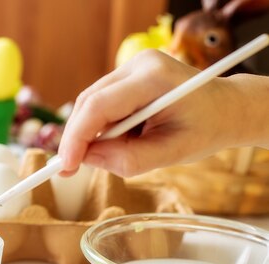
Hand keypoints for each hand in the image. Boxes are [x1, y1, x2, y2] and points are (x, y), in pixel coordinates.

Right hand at [57, 49, 266, 176]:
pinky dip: (100, 127)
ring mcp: (130, 66)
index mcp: (153, 78)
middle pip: (88, 102)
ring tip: (111, 154)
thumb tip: (86, 159)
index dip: (76, 137)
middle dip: (76, 138)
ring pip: (90, 104)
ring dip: (90, 133)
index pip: (98, 106)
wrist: (227, 107)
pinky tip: (118, 140)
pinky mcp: (126, 75)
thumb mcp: (172, 153)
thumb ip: (129, 160)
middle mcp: (137, 64)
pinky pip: (99, 104)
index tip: (66, 166)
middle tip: (70, 169)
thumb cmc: (206, 129)